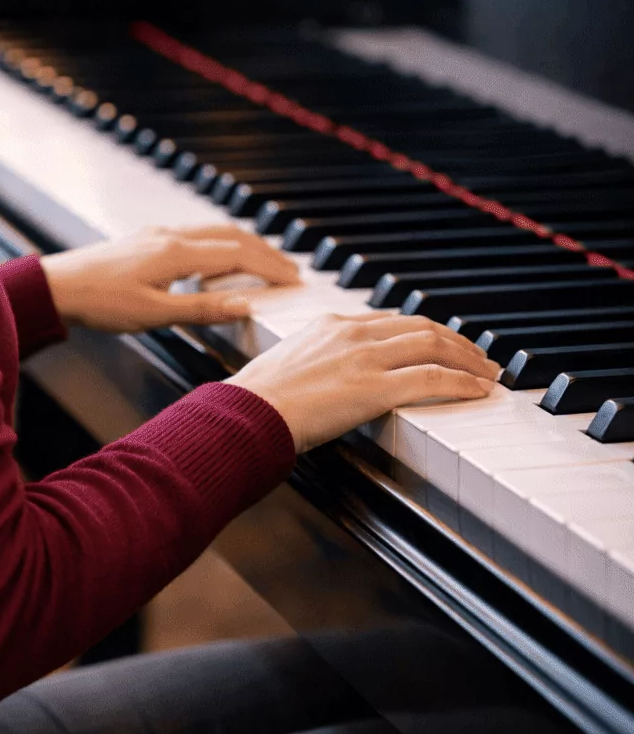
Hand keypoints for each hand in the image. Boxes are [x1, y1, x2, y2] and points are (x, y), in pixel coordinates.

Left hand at [40, 224, 300, 333]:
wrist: (58, 287)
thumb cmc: (100, 303)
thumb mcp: (154, 314)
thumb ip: (202, 309)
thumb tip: (245, 305)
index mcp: (177, 253)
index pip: (238, 255)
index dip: (270, 268)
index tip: (295, 281)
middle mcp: (171, 236)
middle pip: (231, 237)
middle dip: (265, 252)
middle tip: (291, 270)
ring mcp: (158, 234)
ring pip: (214, 232)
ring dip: (244, 244)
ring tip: (265, 262)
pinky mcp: (146, 239)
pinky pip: (195, 235)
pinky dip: (220, 244)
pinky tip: (218, 260)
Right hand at [227, 312, 499, 452]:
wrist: (246, 413)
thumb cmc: (255, 402)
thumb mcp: (286, 370)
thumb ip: (313, 368)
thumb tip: (321, 387)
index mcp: (330, 324)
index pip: (390, 320)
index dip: (423, 332)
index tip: (440, 343)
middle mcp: (352, 332)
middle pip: (420, 326)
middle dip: (456, 341)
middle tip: (478, 356)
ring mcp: (365, 357)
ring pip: (433, 346)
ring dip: (468, 359)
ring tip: (487, 373)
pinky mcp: (375, 386)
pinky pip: (432, 379)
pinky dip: (462, 382)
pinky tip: (478, 390)